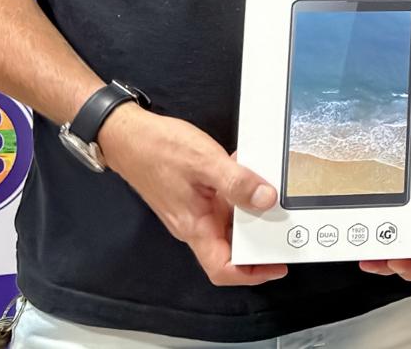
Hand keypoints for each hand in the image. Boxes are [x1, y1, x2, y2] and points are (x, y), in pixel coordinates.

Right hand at [99, 105, 286, 286]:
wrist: (127, 136)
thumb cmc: (157, 149)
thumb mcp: (205, 161)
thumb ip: (236, 182)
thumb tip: (266, 200)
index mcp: (194, 226)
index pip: (223, 268)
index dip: (252, 274)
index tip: (277, 265)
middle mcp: (193, 224)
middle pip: (230, 247)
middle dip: (258, 237)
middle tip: (283, 223)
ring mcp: (192, 210)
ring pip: (228, 222)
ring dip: (250, 210)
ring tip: (268, 191)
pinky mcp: (193, 195)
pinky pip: (221, 201)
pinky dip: (237, 190)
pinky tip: (245, 169)